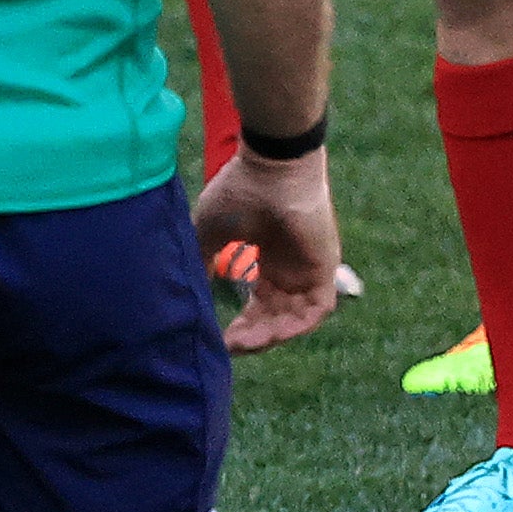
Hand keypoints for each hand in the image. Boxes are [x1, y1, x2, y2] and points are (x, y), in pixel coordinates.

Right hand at [194, 146, 344, 353]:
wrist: (270, 165)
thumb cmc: (240, 190)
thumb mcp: (210, 232)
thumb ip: (201, 261)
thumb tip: (187, 291)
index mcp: (268, 259)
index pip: (259, 305)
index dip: (241, 325)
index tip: (220, 338)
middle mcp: (290, 268)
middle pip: (275, 316)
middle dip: (253, 335)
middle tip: (230, 345)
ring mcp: (309, 269)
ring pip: (294, 318)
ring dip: (270, 335)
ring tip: (244, 343)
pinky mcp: (325, 268)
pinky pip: (317, 310)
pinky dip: (295, 326)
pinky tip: (271, 332)